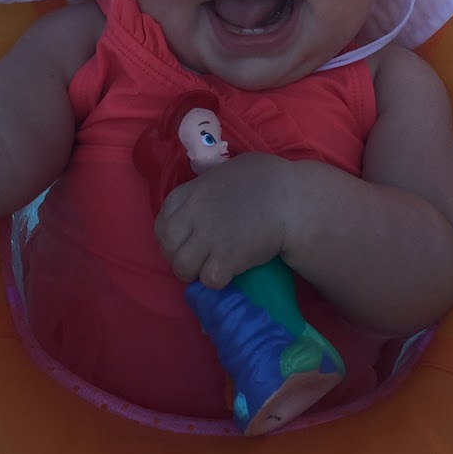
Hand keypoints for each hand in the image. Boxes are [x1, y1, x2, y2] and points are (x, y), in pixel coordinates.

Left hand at [154, 153, 290, 289]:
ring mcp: (208, 238)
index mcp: (190, 193)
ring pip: (181, 268)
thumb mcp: (224, 172)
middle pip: (167, 247)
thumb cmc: (265, 178)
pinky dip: (216, 281)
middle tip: (198, 259)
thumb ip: (206, 187)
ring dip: (195, 272)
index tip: (186, 241)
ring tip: (211, 268)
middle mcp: (193, 215)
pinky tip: (228, 273)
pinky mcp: (226, 259)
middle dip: (178, 257)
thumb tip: (203, 197)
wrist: (291, 198)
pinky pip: (207, 280)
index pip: (161, 223)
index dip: (171, 238)